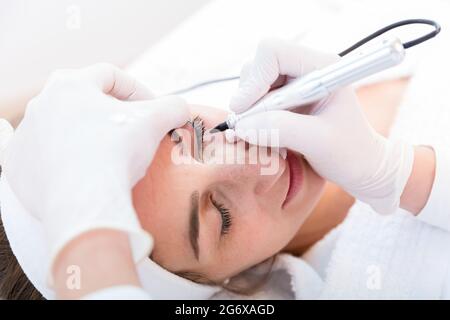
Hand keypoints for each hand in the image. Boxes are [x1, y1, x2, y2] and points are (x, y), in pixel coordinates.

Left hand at [3, 63, 188, 266]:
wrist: (84, 201)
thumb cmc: (115, 152)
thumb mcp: (154, 121)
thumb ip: (173, 106)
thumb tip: (180, 108)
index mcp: (70, 84)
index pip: (111, 76)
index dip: (139, 90)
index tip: (155, 110)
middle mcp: (41, 104)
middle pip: (84, 101)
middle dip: (111, 113)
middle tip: (131, 131)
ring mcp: (27, 136)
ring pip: (63, 128)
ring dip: (87, 135)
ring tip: (108, 154)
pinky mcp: (18, 166)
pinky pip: (44, 157)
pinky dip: (63, 160)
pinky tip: (82, 171)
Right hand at [230, 38, 413, 213]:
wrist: (358, 165)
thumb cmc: (349, 153)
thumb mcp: (318, 142)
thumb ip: (282, 129)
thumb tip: (242, 125)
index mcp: (321, 67)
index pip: (273, 53)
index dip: (255, 78)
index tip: (245, 109)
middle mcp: (304, 69)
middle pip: (257, 65)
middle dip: (248, 95)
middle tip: (249, 124)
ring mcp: (292, 83)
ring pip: (251, 82)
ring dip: (248, 108)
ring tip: (260, 132)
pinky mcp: (283, 99)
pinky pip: (254, 99)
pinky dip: (250, 116)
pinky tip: (263, 133)